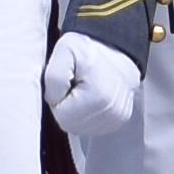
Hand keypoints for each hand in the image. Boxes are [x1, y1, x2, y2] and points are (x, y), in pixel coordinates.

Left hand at [45, 33, 146, 153]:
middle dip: (66, 106)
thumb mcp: (65, 50)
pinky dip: (87, 114)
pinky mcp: (120, 119)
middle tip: (74, 84)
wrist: (116, 45)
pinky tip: (91, 97)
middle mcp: (112, 112)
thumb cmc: (90, 48)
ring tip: (84, 88)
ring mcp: (118, 118)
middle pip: (71, 125)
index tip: (67, 81)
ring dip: (76, 111)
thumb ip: (54, 78)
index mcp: (99, 98)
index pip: (61, 116)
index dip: (58, 98)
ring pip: (81, 128)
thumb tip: (54, 101)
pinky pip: (92, 126)